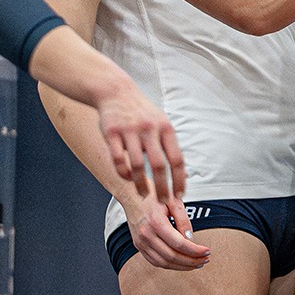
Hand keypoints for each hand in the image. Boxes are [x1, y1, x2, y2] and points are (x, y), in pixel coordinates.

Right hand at [93, 82, 187, 206]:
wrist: (116, 91)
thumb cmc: (142, 112)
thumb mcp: (162, 123)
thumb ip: (171, 146)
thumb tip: (183, 174)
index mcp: (165, 127)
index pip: (177, 159)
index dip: (179, 180)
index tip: (179, 195)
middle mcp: (149, 128)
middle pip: (158, 165)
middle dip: (162, 188)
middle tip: (163, 202)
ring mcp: (129, 130)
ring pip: (136, 165)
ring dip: (141, 184)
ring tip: (144, 193)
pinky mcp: (111, 133)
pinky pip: (117, 160)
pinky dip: (123, 173)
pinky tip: (128, 178)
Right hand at [120, 194, 209, 270]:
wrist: (131, 196)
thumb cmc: (152, 196)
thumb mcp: (173, 201)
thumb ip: (183, 220)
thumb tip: (191, 239)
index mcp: (156, 222)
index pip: (179, 244)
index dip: (195, 251)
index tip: (206, 251)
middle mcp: (146, 235)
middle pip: (172, 256)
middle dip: (191, 261)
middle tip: (204, 260)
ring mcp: (141, 242)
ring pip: (164, 263)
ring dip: (182, 266)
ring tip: (196, 263)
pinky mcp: (139, 246)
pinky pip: (155, 262)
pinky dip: (170, 266)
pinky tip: (181, 263)